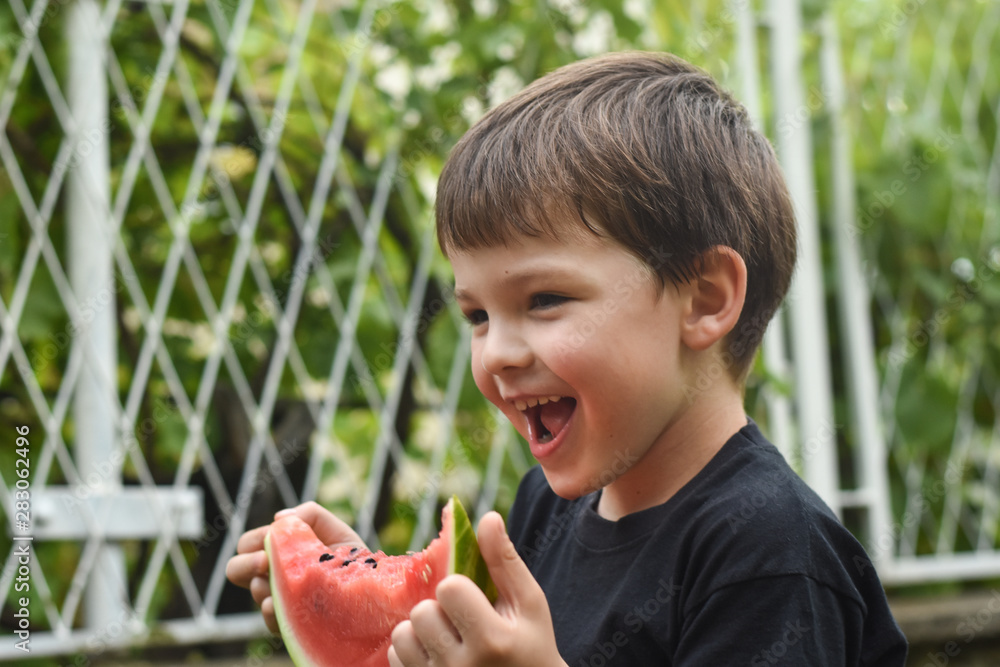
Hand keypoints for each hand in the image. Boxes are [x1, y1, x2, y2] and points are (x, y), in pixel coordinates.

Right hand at [225, 501, 365, 632]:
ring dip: (261, 586)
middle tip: (265, 562)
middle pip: (235, 569)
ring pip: (254, 593)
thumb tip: (280, 518)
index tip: (270, 539)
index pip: (248, 544)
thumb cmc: (350, 556)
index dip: (254, 540)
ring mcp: (280, 600)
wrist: (373, 587)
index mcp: (278, 552)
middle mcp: (273, 576)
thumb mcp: (334, 528)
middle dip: (245, 564)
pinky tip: (279, 605)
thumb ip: (309, 513)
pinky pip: (271, 622)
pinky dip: (271, 612)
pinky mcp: (291, 623)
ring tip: (279, 583)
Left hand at [388, 511, 567, 666]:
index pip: (448, 588)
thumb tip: (488, 517)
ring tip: (447, 637)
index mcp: (492, 639)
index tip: (474, 599)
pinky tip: (436, 656)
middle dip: (439, 609)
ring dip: (420, 630)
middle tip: (462, 621)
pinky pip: (395, 659)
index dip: (458, 587)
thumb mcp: (530, 605)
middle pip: (422, 612)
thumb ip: (505, 561)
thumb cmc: (532, 647)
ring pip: (402, 636)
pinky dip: (411, 653)